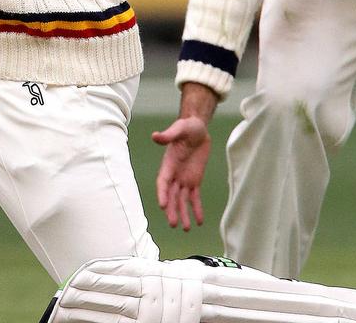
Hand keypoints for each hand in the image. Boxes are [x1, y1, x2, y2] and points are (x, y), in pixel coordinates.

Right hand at [152, 115, 211, 229]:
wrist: (198, 128)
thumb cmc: (187, 127)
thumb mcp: (179, 128)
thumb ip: (168, 135)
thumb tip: (155, 136)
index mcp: (168, 164)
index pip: (163, 182)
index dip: (162, 193)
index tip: (162, 205)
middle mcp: (174, 174)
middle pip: (171, 195)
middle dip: (171, 209)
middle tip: (173, 224)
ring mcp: (184, 179)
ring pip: (182, 200)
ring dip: (183, 214)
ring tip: (187, 228)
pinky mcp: (195, 180)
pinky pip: (195, 197)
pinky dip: (197, 209)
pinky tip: (199, 221)